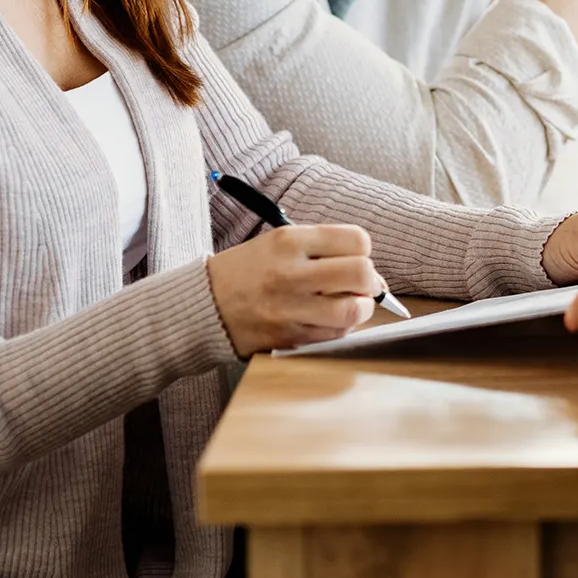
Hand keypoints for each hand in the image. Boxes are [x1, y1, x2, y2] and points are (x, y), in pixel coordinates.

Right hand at [203, 224, 385, 355]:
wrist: (205, 304)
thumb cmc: (247, 271)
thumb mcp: (278, 242)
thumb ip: (323, 250)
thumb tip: (371, 273)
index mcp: (289, 241)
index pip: (356, 240)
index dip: (364, 251)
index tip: (356, 258)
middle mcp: (291, 273)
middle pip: (361, 273)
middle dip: (371, 281)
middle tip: (363, 285)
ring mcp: (290, 307)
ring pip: (353, 310)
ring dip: (361, 309)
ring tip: (351, 305)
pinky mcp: (289, 336)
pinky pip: (335, 335)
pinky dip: (342, 328)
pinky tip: (330, 320)